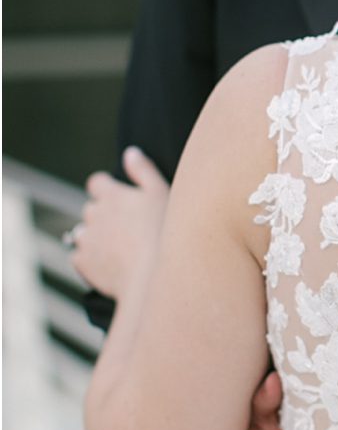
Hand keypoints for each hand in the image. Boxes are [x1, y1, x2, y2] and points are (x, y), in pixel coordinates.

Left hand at [71, 147, 170, 299]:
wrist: (152, 276)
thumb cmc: (164, 232)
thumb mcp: (161, 194)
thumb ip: (143, 171)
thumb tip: (130, 152)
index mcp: (112, 195)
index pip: (97, 183)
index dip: (108, 190)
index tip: (123, 200)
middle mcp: (93, 214)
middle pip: (92, 209)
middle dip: (105, 216)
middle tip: (131, 229)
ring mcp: (85, 239)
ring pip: (85, 233)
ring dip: (97, 237)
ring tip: (123, 250)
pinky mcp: (82, 262)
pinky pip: (82, 257)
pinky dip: (93, 259)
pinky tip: (115, 265)